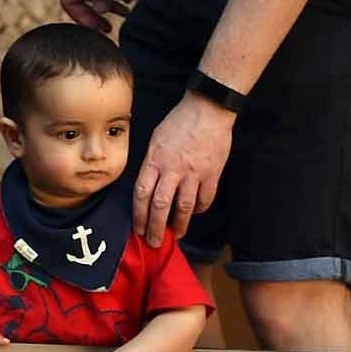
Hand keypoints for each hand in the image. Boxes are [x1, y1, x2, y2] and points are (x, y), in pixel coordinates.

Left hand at [133, 93, 234, 246]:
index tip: (138, 228)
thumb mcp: (155, 140)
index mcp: (155, 161)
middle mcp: (173, 169)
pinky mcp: (213, 174)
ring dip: (179, 225)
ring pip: (184, 207)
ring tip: (176, 235)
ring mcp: (194, 173)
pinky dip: (199, 209)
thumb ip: (151, 163)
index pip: (142, 194)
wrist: (208, 110)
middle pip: (161, 206)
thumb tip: (147, 185)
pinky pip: (205, 198)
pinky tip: (194, 213)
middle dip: (155, 228)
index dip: (138, 215)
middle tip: (153, 242)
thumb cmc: (179, 122)